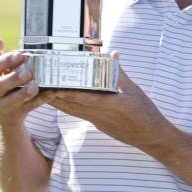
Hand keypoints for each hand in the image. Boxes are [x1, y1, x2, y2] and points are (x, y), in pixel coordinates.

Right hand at [0, 38, 50, 129]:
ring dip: (24, 93)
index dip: (6, 60)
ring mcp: (1, 107)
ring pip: (12, 100)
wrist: (4, 116)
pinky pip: (29, 108)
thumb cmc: (2, 87)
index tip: (21, 54)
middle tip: (28, 72)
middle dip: (14, 78)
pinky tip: (50, 93)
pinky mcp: (14, 116)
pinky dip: (40, 100)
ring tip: (35, 86)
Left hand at [46, 52, 174, 152]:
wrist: (151, 137)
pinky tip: (61, 102)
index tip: (54, 86)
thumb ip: (121, 73)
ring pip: (73, 112)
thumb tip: (113, 54)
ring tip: (44, 93)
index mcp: (111, 105)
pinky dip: (69, 107)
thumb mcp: (135, 90)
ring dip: (58, 103)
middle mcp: (101, 115)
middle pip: (73, 107)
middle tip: (40, 87)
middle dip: (55, 98)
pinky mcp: (99, 125)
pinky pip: (80, 114)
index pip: (86, 99)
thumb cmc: (145, 112)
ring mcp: (98, 121)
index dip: (69, 93)